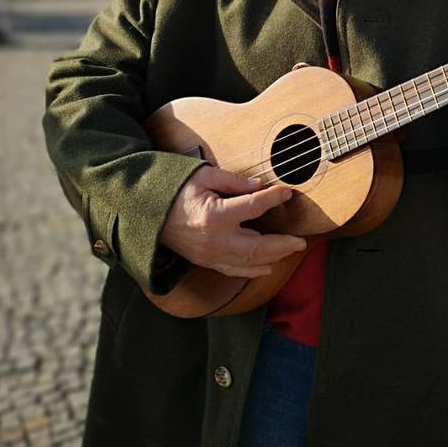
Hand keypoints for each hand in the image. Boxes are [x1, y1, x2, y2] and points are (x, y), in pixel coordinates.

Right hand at [159, 165, 306, 278]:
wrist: (146, 213)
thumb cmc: (174, 189)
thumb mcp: (203, 175)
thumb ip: (234, 181)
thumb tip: (260, 185)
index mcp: (215, 215)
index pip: (254, 207)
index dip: (274, 198)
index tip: (287, 192)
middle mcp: (215, 240)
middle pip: (259, 246)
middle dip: (283, 244)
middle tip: (301, 240)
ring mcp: (210, 255)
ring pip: (250, 263)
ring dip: (274, 257)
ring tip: (292, 249)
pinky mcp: (206, 261)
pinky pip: (235, 270)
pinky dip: (254, 269)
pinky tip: (268, 265)